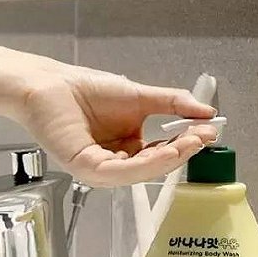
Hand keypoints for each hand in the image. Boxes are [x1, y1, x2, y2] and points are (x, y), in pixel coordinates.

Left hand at [16, 66, 217, 186]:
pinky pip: (123, 171)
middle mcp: (116, 165)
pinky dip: (146, 163)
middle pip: (156, 165)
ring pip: (142, 172)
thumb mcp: (139, 97)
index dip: (186, 143)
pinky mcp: (89, 170)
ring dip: (169, 159)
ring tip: (190, 143)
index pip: (163, 152)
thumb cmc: (84, 91)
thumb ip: (172, 104)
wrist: (50, 84)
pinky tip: (164, 151)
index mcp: (127, 151)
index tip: (208, 130)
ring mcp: (102, 171)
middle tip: (203, 137)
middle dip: (182, 151)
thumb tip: (205, 112)